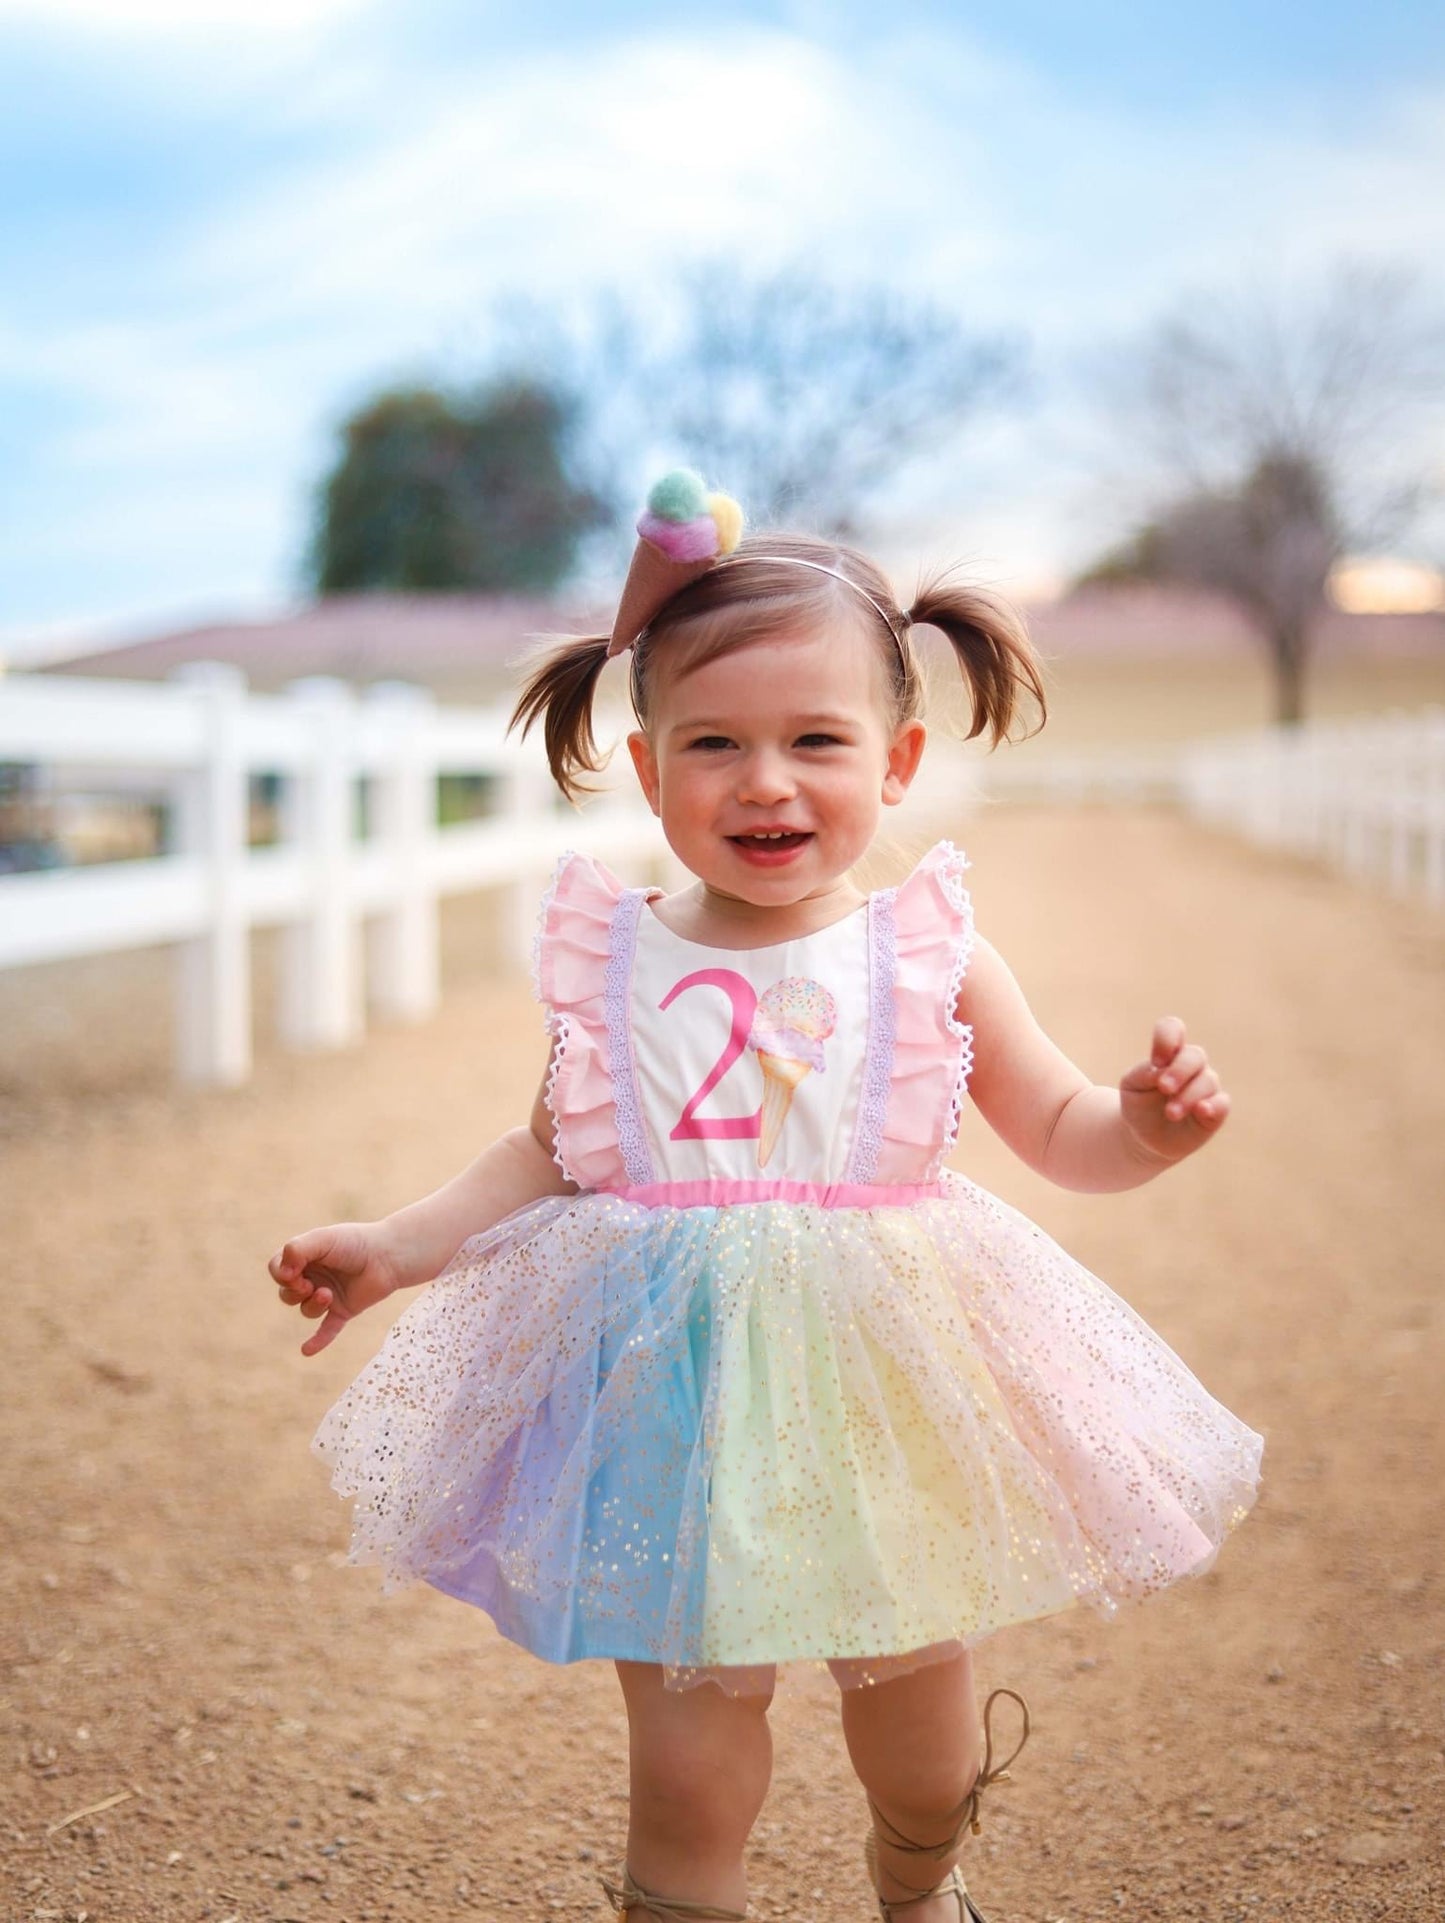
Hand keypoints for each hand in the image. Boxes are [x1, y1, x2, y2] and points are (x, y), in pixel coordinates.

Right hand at [268, 1221, 404, 1355]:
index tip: (294, 1272)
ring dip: (313, 1305)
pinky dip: (318, 1341)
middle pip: (288, 1293)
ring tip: (328, 1295)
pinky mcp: (344, 1310)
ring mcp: (329, 1296)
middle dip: (294, 1292)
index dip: (281, 1274)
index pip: (278, 1269)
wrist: (389, 1256)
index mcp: (306, 1258)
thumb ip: (298, 1249)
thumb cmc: (355, 1242)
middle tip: (308, 1286)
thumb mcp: (323, 1239)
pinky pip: (327, 1330)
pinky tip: (306, 1351)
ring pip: (306, 1310)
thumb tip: (283, 1273)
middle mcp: (315, 1277)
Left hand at [1118, 1015, 1230, 1165]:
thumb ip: (1144, 1073)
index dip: (1167, 1038)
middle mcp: (1191, 1067)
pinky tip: (1202, 1110)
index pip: (1173, 1029)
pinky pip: (1222, 1103)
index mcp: (1168, 1053)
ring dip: (1188, 1096)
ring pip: (1207, 1081)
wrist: (1144, 1137)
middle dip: (1179, 1071)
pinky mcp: (1214, 1111)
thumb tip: (1162, 1069)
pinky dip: (1214, 1105)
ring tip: (1170, 1113)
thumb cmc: (1138, 1104)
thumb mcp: (1131, 1086)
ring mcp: (1205, 1088)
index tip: (1156, 1060)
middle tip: (1164, 1088)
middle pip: (1194, 1055)